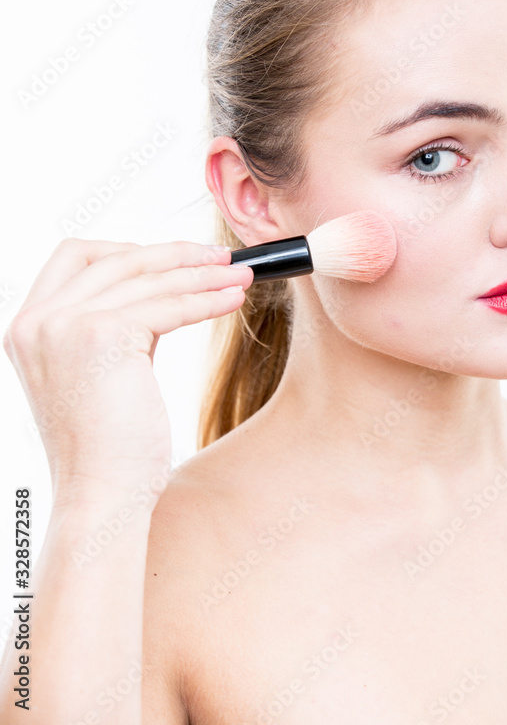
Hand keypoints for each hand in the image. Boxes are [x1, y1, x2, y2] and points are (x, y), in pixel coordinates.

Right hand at [2, 239, 252, 508]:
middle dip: (176, 254)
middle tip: (221, 257)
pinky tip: (230, 301)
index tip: (174, 256)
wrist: (102, 497)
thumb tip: (167, 284)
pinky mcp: (100, 337)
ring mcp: (64, 326)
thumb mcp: (100, 370)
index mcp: (28, 326)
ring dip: (202, 274)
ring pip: (148, 280)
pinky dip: (204, 299)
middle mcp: (38, 321)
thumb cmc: (109, 447)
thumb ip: (116, 325)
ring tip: (239, 277)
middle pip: (116, 258)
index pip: (75, 257)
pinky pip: (167, 305)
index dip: (128, 249)